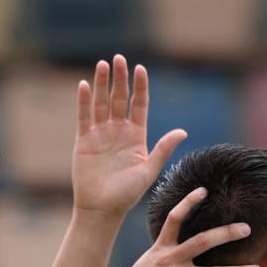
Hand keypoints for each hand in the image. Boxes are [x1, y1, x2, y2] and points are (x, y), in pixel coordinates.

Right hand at [72, 54, 185, 220]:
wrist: (102, 208)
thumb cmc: (127, 194)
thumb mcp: (149, 170)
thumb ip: (163, 149)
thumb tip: (183, 131)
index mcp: (136, 136)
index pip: (139, 105)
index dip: (140, 87)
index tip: (141, 69)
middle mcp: (118, 131)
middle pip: (119, 98)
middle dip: (120, 78)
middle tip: (119, 59)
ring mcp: (100, 134)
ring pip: (101, 103)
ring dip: (101, 84)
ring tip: (103, 65)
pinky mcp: (83, 140)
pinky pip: (84, 116)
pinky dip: (84, 101)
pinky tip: (85, 85)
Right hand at [107, 186, 258, 266]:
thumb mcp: (146, 265)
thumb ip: (164, 257)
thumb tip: (179, 252)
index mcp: (160, 249)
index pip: (174, 218)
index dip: (188, 202)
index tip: (204, 190)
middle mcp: (169, 260)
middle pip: (202, 241)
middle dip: (227, 234)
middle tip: (247, 228)